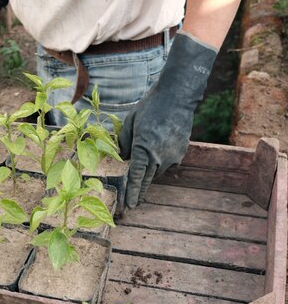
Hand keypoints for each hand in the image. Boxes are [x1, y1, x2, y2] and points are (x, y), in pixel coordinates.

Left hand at [119, 32, 216, 207]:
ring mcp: (171, 156)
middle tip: (132, 206)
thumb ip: (124, 143)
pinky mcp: (180, 153)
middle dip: (138, 194)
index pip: (135, 177)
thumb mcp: (130, 123)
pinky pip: (167, 165)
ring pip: (157, 173)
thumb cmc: (150, 107)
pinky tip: (156, 160)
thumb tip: (123, 159)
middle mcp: (158, 156)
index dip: (131, 193)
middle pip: (146, 181)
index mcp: (143, 149)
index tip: (128, 206)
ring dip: (149, 176)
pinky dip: (160, 165)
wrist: (177, 97)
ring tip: (141, 179)